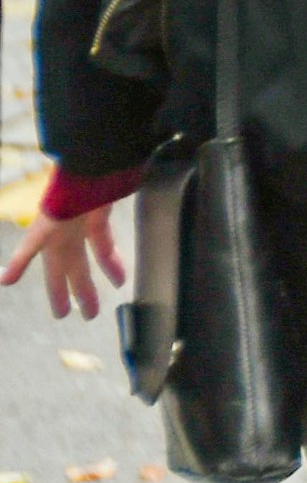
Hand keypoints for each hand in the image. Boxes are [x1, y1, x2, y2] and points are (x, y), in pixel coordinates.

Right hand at [2, 208, 124, 322]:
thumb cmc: (63, 197)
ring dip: (99, 276)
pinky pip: (105, 239)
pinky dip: (111, 258)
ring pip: (91, 257)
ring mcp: (83, 223)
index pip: (55, 273)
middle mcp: (65, 234)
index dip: (57, 292)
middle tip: (87, 315)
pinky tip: (120, 276)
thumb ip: (24, 255)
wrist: (91, 166)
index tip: (61, 314)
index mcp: (49, 240)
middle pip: (74, 268)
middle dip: (79, 291)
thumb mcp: (42, 230)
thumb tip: (5, 281)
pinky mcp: (101, 213)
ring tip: (111, 294)